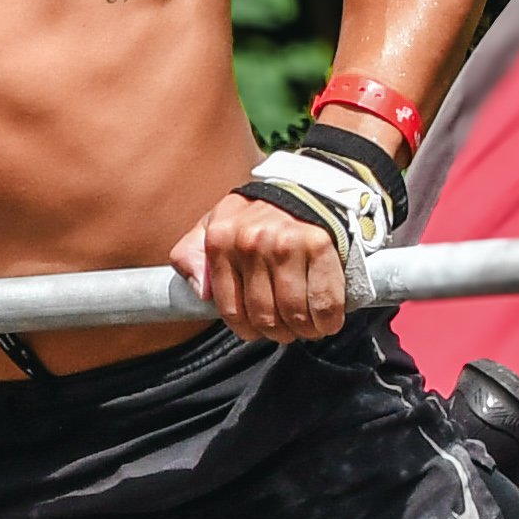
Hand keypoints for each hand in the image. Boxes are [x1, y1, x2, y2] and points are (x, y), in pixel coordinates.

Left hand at [170, 192, 348, 342]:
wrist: (304, 185)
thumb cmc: (255, 215)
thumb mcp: (213, 224)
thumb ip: (191, 254)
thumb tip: (199, 291)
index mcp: (220, 240)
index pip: (231, 309)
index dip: (247, 330)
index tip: (259, 330)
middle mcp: (251, 241)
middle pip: (264, 316)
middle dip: (277, 333)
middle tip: (286, 330)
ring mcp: (286, 243)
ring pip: (294, 314)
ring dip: (303, 331)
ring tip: (306, 327)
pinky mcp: (319, 244)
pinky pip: (324, 302)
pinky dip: (327, 321)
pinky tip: (326, 322)